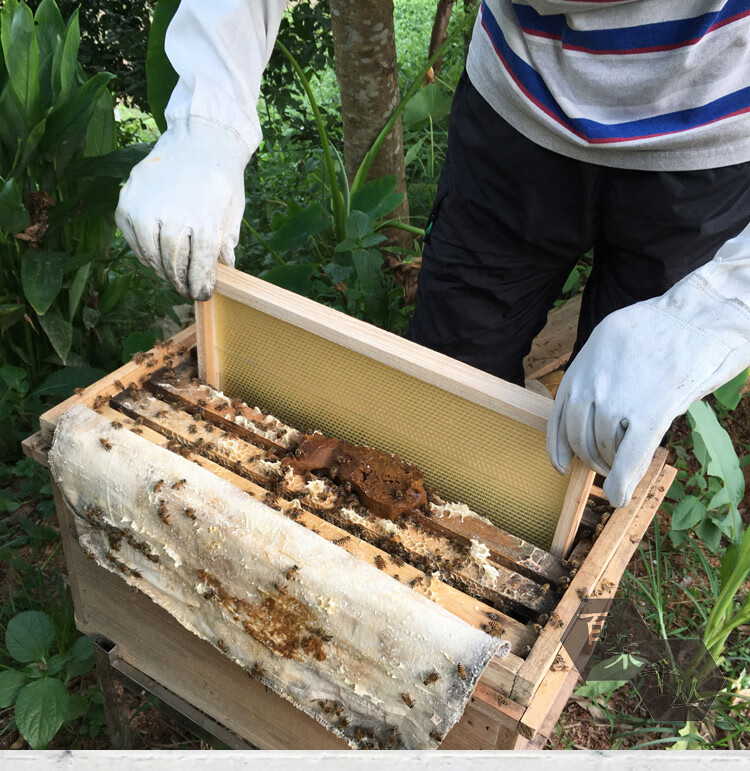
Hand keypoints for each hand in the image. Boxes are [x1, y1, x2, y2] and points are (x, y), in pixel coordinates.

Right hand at [116, 121, 249, 299]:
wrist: (200, 139)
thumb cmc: (220, 179)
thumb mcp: (233, 212)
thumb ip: (226, 243)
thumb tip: (224, 271)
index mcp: (205, 221)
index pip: (200, 267)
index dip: (201, 285)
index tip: (202, 294)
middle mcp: (174, 216)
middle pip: (174, 265)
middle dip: (181, 282)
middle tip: (186, 289)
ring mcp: (147, 208)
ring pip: (151, 255)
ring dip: (162, 271)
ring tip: (171, 275)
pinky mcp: (127, 201)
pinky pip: (131, 238)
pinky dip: (142, 252)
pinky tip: (154, 257)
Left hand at [547, 256, 749, 506]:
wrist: (707, 312)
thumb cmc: (669, 324)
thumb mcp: (615, 337)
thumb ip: (599, 370)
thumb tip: (592, 406)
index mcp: (583, 361)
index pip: (557, 412)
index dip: (557, 444)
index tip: (560, 463)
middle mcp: (593, 380)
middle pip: (579, 434)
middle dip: (589, 457)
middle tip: (604, 466)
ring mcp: (619, 397)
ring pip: (604, 447)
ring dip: (610, 465)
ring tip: (622, 468)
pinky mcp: (651, 411)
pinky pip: (629, 456)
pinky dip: (621, 481)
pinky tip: (619, 496)